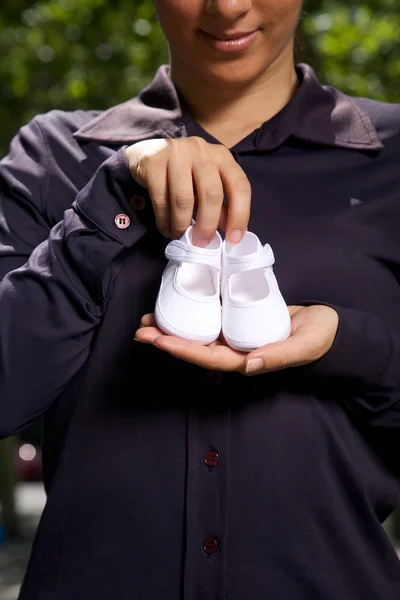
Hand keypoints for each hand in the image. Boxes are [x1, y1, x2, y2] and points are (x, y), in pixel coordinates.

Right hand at [124, 137, 250, 245]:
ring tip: (180, 236)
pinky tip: (166, 228)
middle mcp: (201, 150)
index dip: (240, 215)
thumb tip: (230, 232)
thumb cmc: (183, 174)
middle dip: (207, 225)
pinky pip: (161, 199)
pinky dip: (164, 220)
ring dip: (182, 225)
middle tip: (200, 243)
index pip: (239, 185)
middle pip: (211, 193)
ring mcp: (176, 152)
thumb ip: (220, 206)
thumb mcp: (205, 186)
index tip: (233, 239)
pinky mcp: (153, 161)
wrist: (146, 154)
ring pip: (184, 199)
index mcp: (221, 156)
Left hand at [134, 305, 338, 374]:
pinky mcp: (237, 321)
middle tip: (142, 329)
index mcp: (247, 360)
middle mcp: (236, 351)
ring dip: (172, 328)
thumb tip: (248, 365)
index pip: (208, 358)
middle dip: (167, 340)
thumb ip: (279, 356)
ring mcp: (235, 337)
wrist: (326, 325)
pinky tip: (176, 305)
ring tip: (148, 320)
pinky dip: (191, 313)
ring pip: (198, 334)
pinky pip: (209, 320)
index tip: (159, 340)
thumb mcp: (304, 346)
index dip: (182, 349)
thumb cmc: (318, 337)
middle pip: (195, 348)